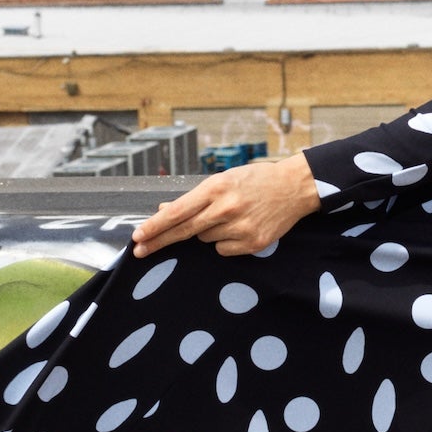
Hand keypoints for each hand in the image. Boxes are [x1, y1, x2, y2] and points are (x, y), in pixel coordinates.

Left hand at [131, 153, 320, 259]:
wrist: (293, 187)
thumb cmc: (254, 181)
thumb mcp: (222, 181)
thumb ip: (194, 198)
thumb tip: (164, 211)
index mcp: (216, 188)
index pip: (178, 212)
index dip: (155, 226)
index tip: (138, 236)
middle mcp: (227, 208)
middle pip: (184, 230)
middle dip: (159, 241)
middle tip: (139, 251)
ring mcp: (240, 227)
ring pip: (205, 239)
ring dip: (207, 232)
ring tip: (229, 216)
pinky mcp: (253, 243)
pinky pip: (223, 250)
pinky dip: (225, 242)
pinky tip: (240, 228)